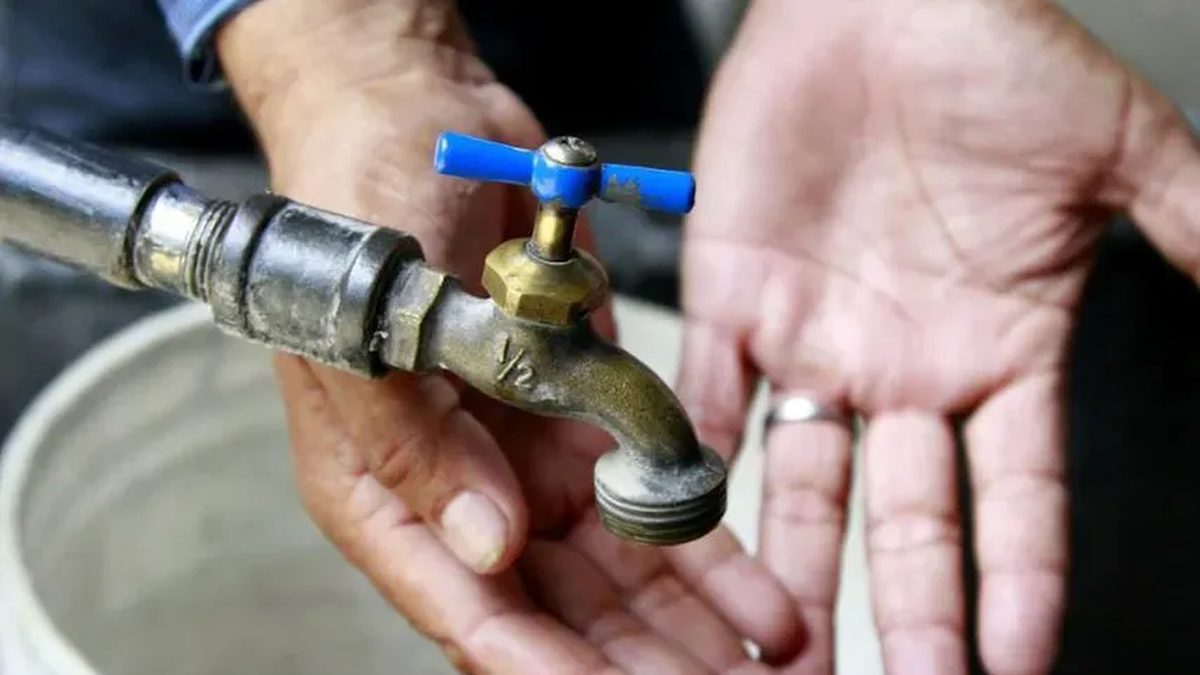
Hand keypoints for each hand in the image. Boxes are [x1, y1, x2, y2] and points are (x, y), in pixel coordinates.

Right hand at [217, 1, 798, 671]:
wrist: (412, 113)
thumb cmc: (353, 213)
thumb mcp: (363, 332)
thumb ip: (416, 447)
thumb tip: (490, 547)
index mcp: (386, 490)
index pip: (467, 607)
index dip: (541, 666)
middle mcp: (462, 490)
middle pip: (557, 613)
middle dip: (636, 665)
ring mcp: (529, 459)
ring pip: (617, 575)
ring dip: (689, 628)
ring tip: (768, 667)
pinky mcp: (585, 417)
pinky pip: (652, 500)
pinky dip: (707, 552)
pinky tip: (766, 600)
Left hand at [681, 1, 1199, 672]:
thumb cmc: (994, 59)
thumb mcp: (1118, 151)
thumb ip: (1194, 226)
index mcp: (1000, 350)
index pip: (1017, 498)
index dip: (1020, 584)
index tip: (1016, 660)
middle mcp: (904, 365)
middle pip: (906, 519)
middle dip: (905, 610)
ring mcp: (815, 339)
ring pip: (800, 482)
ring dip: (792, 567)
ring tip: (781, 650)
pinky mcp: (734, 296)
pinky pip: (709, 395)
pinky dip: (694, 459)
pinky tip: (690, 528)